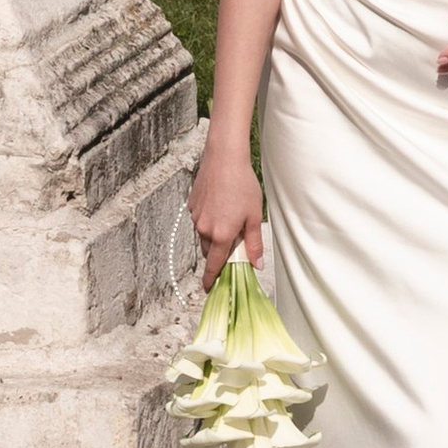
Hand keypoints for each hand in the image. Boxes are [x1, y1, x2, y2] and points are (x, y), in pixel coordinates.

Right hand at [190, 141, 263, 281]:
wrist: (224, 158)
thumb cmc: (242, 184)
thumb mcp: (255, 216)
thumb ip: (254, 243)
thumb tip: (256, 265)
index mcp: (221, 235)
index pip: (214, 266)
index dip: (211, 280)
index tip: (209, 289)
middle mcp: (205, 229)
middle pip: (210, 252)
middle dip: (219, 253)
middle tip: (233, 244)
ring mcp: (196, 217)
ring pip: (204, 236)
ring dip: (214, 235)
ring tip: (229, 217)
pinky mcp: (191, 205)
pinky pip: (200, 220)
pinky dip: (209, 220)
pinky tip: (220, 205)